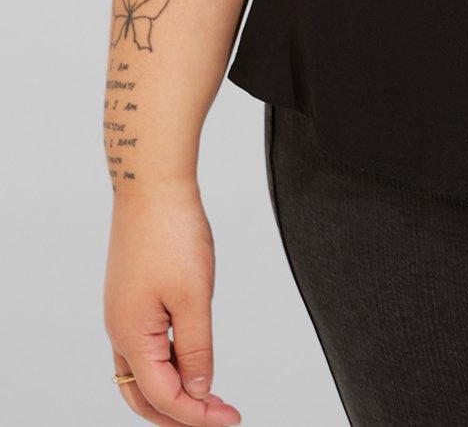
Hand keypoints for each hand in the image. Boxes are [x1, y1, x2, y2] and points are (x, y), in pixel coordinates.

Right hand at [104, 179, 240, 423]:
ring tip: (208, 396)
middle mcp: (119, 331)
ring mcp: (123, 313)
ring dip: (172, 390)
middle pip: (142, 395)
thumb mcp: (193, 297)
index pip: (162, 397)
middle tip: (217, 418)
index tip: (229, 419)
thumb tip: (198, 391)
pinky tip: (191, 359)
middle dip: (177, 415)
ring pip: (142, 373)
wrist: (151, 184)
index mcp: (131, 337)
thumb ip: (196, 350)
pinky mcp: (132, 297)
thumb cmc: (171, 233)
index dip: (196, 415)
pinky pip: (144, 346)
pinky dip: (167, 363)